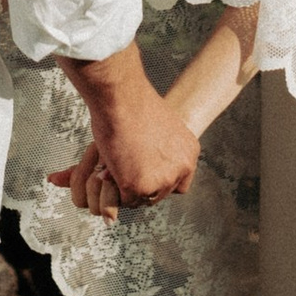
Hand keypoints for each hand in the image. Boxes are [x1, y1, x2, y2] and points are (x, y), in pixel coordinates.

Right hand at [56, 44, 198, 207]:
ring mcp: (161, 180)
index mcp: (189, 151)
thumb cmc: (133, 102)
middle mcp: (181, 168)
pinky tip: (106, 171)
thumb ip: (158, 149)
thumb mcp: (157, 126)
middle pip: (160, 193)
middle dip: (140, 185)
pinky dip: (113, 188)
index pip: (179, 182)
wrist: (121, 96)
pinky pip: (123, 199)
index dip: (158, 180)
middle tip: (122, 171)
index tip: (142, 173)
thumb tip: (140, 161)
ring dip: (126, 187)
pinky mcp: (138, 187)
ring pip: (141, 199)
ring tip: (113, 168)